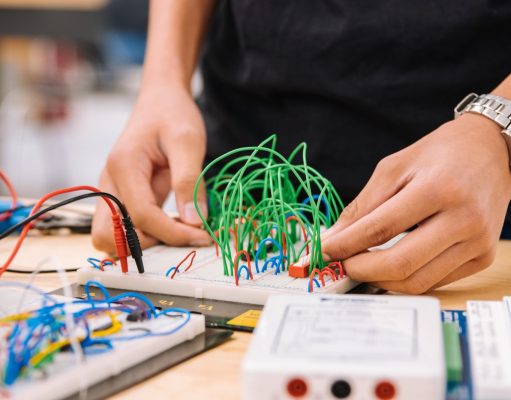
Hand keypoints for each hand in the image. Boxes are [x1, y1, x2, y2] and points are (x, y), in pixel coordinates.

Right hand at [92, 85, 210, 251]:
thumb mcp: (188, 142)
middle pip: (108, 236)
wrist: (160, 99)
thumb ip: (189, 182)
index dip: (172, 233)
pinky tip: (174, 225)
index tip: (203, 236)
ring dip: (142, 243)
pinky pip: (125, 226)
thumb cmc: (173, 114)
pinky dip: (145, 234)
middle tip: (182, 237)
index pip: (141, 217)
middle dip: (145, 245)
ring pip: (111, 236)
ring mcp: (112, 191)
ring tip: (178, 232)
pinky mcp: (122, 196)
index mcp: (124, 167)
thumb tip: (194, 223)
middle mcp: (109, 182)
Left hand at [321, 113, 510, 293]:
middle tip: (341, 265)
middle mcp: (463, 219)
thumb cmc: (439, 154)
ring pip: (418, 281)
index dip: (346, 245)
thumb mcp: (394, 167)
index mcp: (437, 189)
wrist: (491, 150)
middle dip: (361, 270)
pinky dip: (406, 279)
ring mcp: (477, 242)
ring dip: (380, 280)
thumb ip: (363, 205)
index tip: (324, 251)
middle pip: (400, 263)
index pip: (380, 229)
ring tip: (361, 266)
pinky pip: (435, 281)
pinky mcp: (484, 256)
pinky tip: (389, 266)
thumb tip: (334, 238)